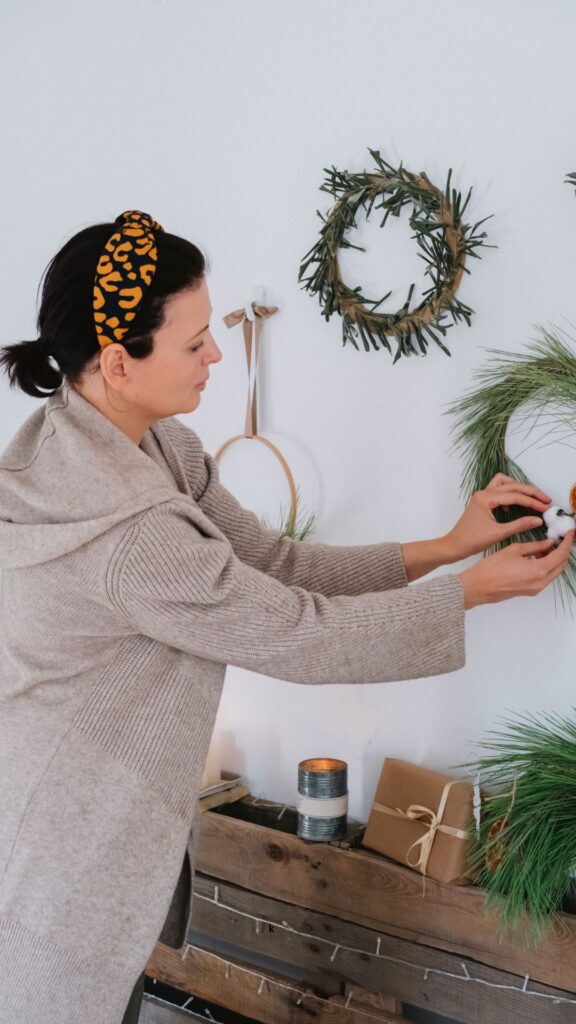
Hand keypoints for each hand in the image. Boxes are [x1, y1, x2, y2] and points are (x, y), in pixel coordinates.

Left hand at [443, 473, 550, 561]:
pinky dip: (509, 495)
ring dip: (519, 489)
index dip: (532, 501)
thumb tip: (538, 520)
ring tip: (532, 498)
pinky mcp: (482, 502)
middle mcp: (483, 493)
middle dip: (530, 492)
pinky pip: (498, 491)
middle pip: (512, 485)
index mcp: (485, 498)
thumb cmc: (472, 541)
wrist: (454, 546)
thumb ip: (519, 525)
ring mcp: (482, 496)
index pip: (515, 495)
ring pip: (504, 484)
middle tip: (545, 499)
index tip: (545, 507)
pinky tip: (513, 507)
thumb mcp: (499, 534)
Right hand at [459, 531, 574, 608]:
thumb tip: (548, 542)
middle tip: (558, 538)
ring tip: (544, 546)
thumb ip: (534, 546)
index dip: (567, 542)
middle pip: (561, 565)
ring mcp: (536, 588)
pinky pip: (545, 578)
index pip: (561, 554)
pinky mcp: (530, 591)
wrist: (478, 586)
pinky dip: (546, 566)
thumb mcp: (514, 550)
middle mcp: (541, 582)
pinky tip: (537, 557)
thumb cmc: (492, 568)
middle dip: (562, 551)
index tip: (569, 533)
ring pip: (554, 572)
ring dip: (553, 559)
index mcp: (539, 570)